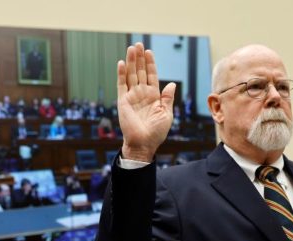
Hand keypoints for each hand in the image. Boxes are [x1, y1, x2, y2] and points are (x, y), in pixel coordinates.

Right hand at [117, 42, 175, 161]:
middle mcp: (141, 94)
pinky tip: (122, 63)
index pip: (151, 76)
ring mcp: (132, 96)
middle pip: (140, 72)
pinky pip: (121, 85)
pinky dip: (121, 74)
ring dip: (131, 61)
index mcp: (153, 96)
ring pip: (131, 75)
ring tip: (131, 48)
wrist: (144, 144)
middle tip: (138, 44)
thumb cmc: (156, 132)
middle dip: (139, 58)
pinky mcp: (123, 101)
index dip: (150, 64)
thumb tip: (171, 84)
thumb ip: (167, 98)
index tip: (149, 51)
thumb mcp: (166, 114)